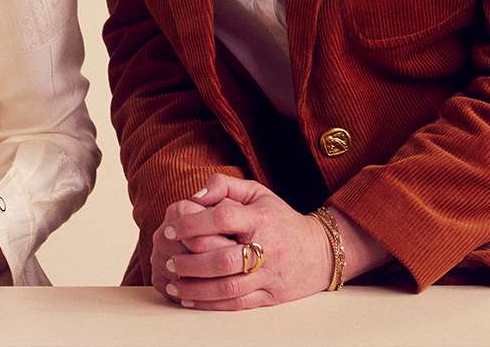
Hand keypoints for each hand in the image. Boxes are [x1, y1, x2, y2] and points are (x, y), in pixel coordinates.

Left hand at [157, 174, 333, 309]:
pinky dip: (210, 305)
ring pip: (228, 287)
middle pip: (224, 259)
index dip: (193, 223)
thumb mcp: (257, 193)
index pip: (224, 218)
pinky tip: (190, 300)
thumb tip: (195, 195)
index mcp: (261, 218)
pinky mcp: (270, 297)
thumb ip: (225, 185)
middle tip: (168, 260)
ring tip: (174, 283)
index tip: (170, 228)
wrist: (320, 252)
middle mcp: (267, 248)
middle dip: (190, 262)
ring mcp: (269, 276)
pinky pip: (237, 304)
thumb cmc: (279, 219)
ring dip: (196, 288)